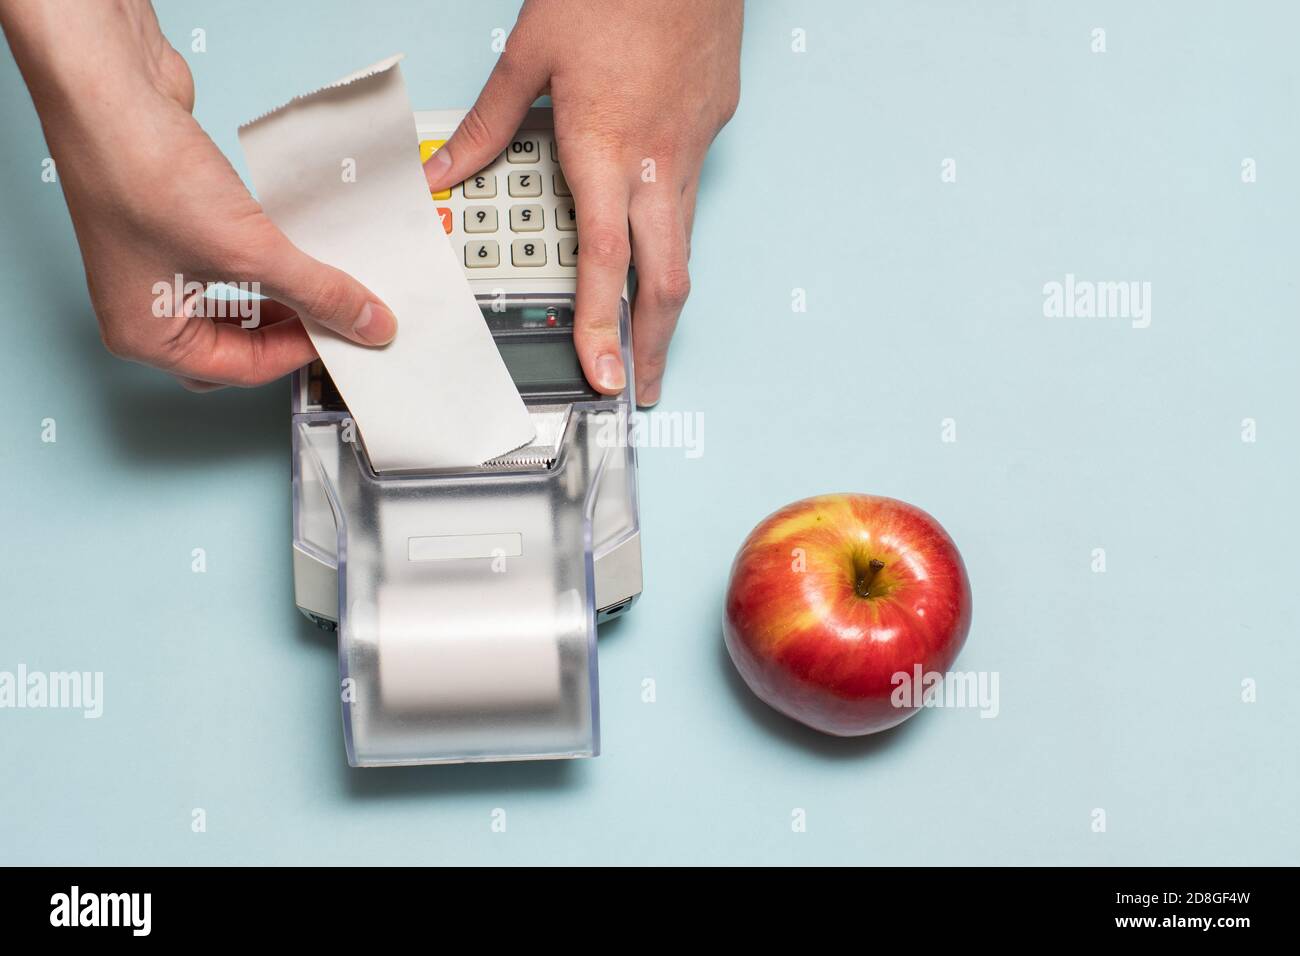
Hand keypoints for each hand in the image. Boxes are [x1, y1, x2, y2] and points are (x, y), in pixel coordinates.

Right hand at [1, 0, 396, 389]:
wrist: (107, 87)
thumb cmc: (140, 172)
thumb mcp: (248, 250)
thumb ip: (316, 291)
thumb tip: (367, 323)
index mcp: (146, 336)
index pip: (244, 370)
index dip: (301, 352)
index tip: (348, 332)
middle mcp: (144, 307)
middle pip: (237, 345)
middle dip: (289, 331)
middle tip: (338, 316)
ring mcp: (155, 264)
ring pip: (236, 303)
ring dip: (281, 295)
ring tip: (324, 283)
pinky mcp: (171, 224)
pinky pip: (230, 260)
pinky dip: (267, 260)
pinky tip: (297, 247)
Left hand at [425, 0, 742, 405]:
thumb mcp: (531, 51)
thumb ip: (490, 123)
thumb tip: (445, 171)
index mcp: (603, 147)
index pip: (605, 260)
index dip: (603, 326)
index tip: (603, 375)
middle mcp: (655, 161)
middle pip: (667, 278)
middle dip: (655, 343)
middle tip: (641, 384)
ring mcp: (692, 147)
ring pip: (683, 243)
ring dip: (665, 297)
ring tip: (649, 334)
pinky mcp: (712, 126)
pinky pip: (689, 194)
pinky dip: (672, 230)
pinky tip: (655, 229)